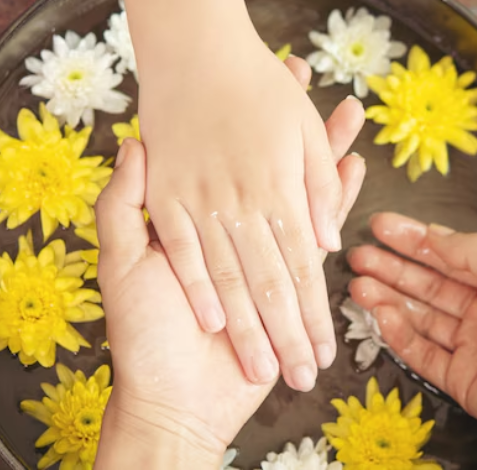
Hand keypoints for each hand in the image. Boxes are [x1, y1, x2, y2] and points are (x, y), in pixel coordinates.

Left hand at [94, 58, 365, 468]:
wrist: (174, 397)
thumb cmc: (142, 334)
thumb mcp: (121, 264)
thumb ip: (123, 207)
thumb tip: (134, 146)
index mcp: (198, 222)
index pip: (230, 157)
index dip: (247, 118)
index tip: (269, 79)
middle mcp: (237, 230)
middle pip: (272, 170)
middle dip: (295, 131)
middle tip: (316, 84)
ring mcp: (269, 254)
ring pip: (303, 194)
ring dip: (326, 157)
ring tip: (350, 118)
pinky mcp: (293, 282)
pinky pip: (318, 235)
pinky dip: (337, 205)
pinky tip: (355, 172)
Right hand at [347, 213, 476, 468]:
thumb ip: (471, 250)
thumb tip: (436, 234)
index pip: (451, 254)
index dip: (415, 239)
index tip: (383, 227)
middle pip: (430, 284)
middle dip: (393, 268)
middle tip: (360, 256)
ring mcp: (473, 345)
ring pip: (422, 316)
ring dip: (389, 299)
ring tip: (358, 285)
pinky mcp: (461, 377)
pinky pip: (423, 352)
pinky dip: (401, 335)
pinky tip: (382, 317)